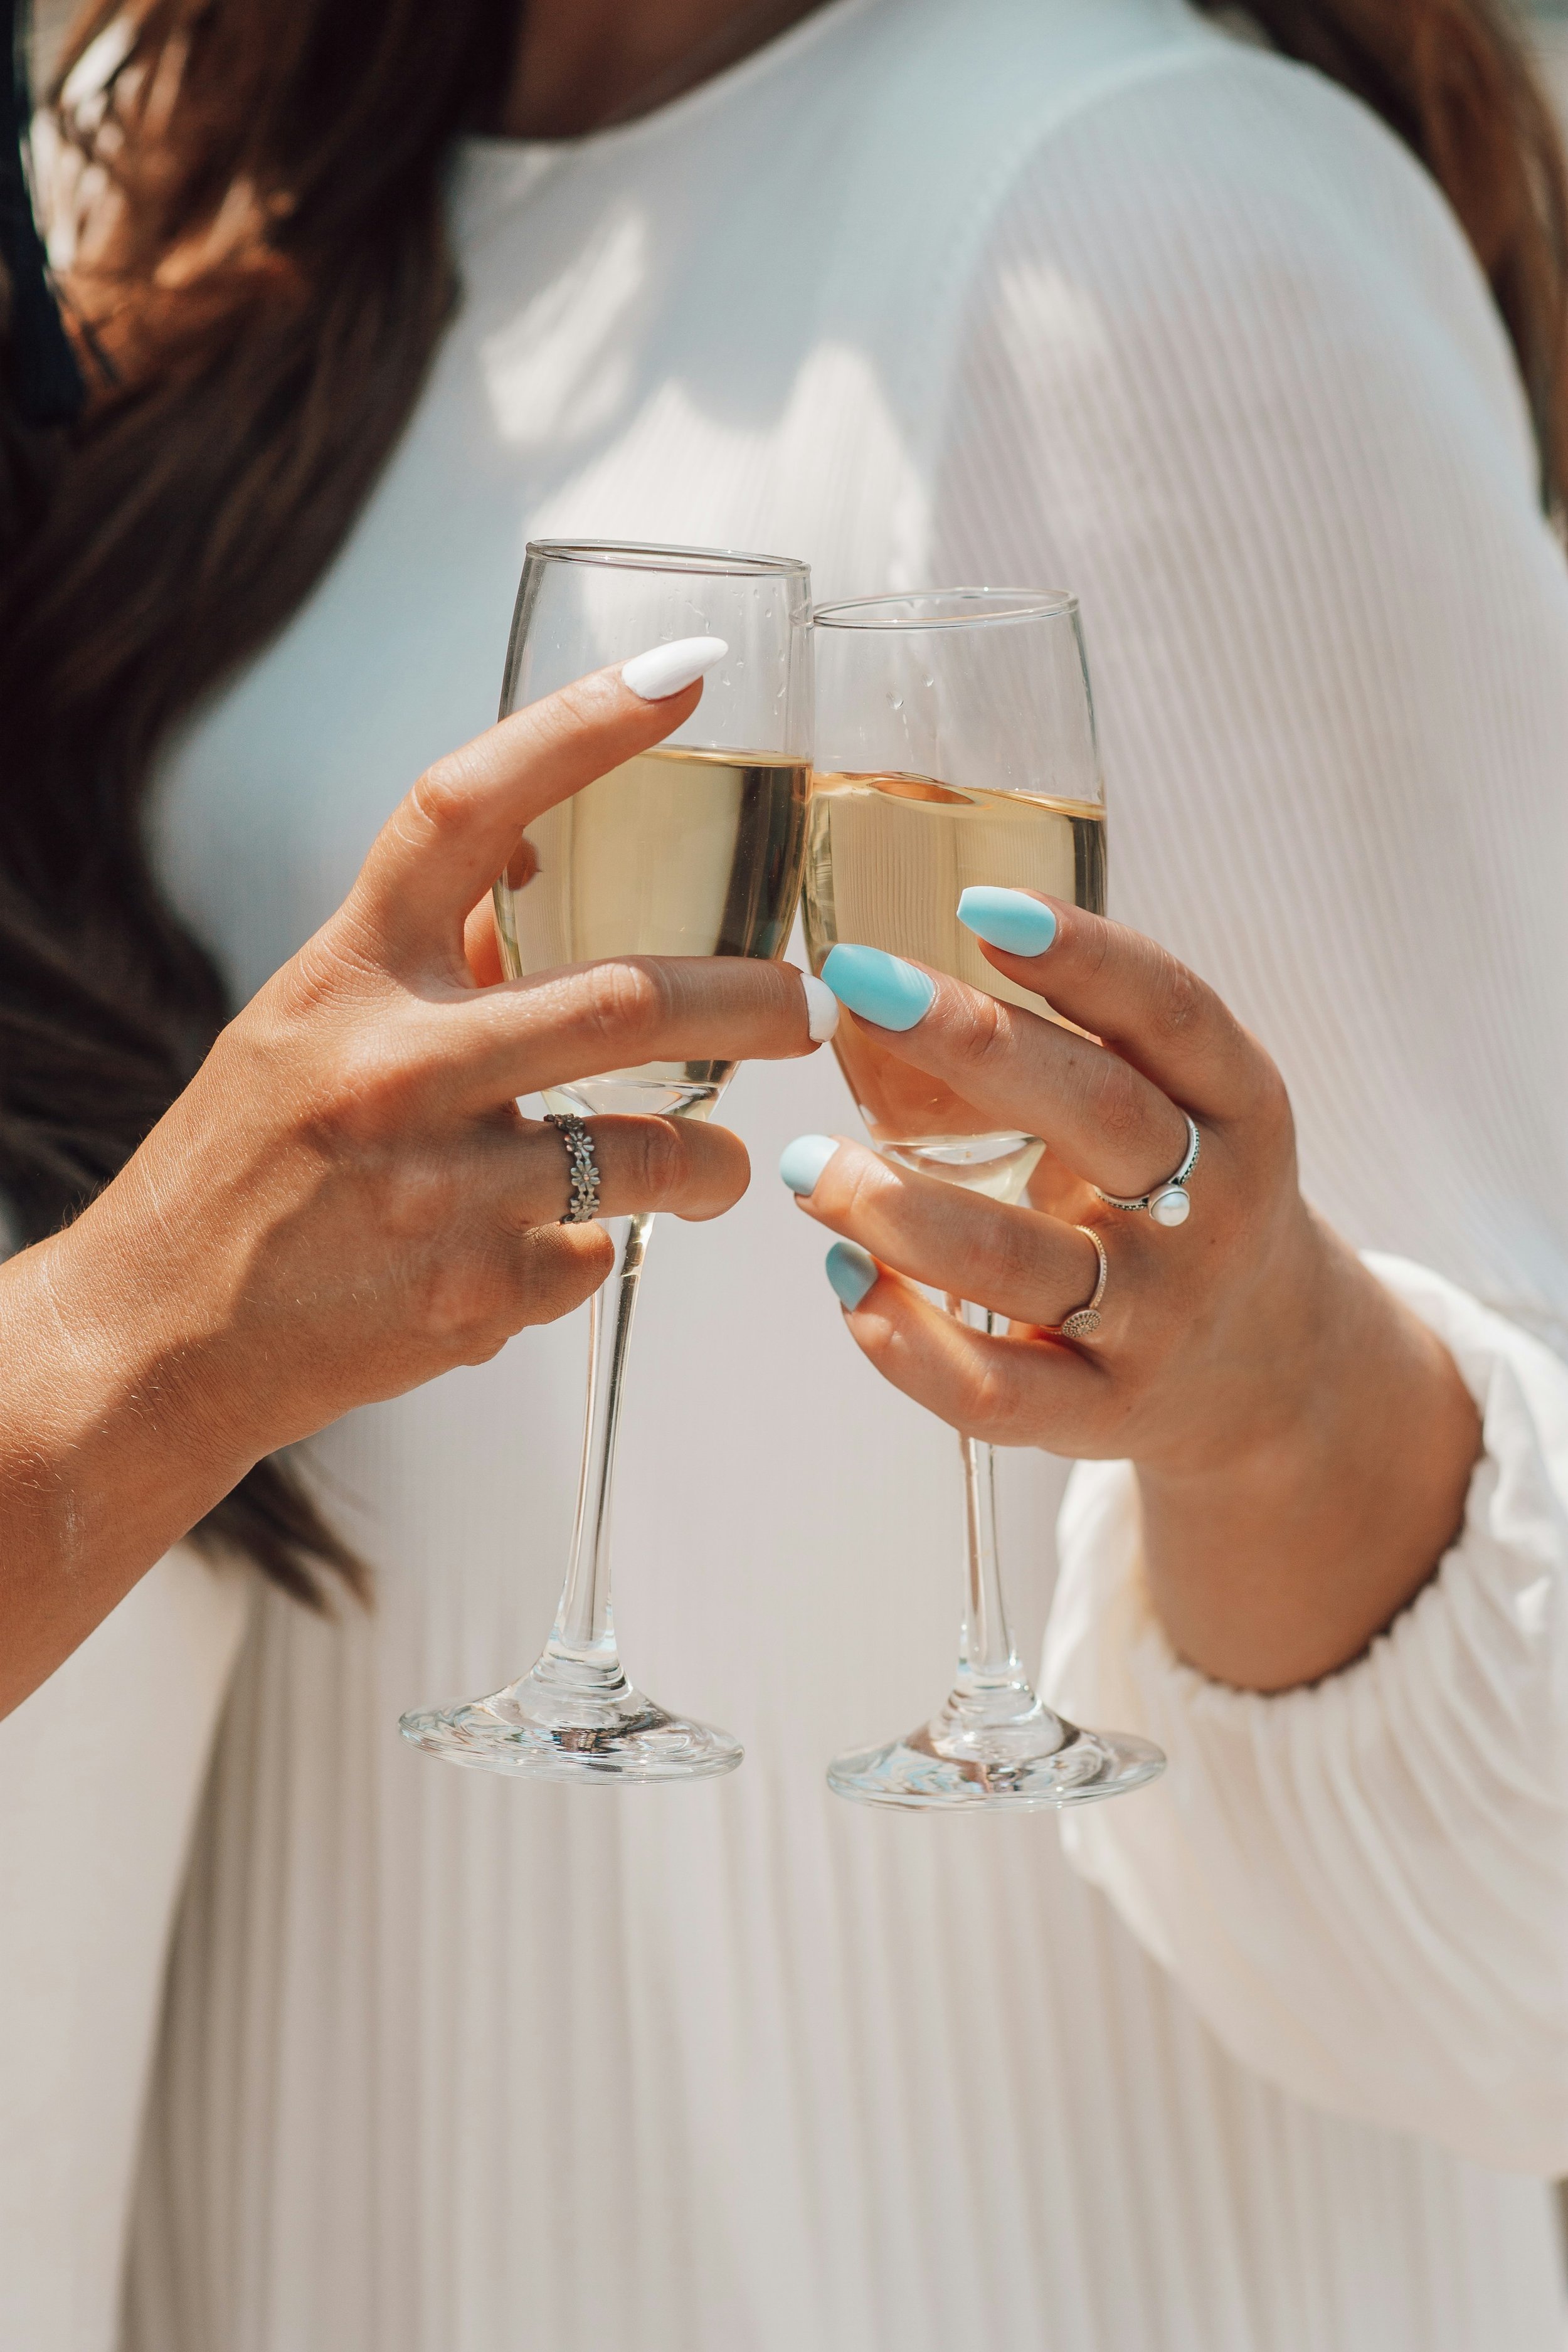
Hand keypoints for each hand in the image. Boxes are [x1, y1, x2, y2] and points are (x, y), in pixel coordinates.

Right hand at [0, 658, 826, 1709]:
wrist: (156, 1336)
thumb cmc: (243, 1169)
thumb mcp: (311, 1027)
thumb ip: (427, 959)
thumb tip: (538, 869)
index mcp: (348, 974)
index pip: (468, 808)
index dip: (582, 729)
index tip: (683, 676)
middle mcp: (391, 1068)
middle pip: (630, 1000)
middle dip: (754, 1002)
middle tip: (810, 1006)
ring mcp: (434, 1191)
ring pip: (651, 1153)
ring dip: (713, 1162)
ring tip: (721, 1167)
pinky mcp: (470, 1300)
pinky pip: (596, 1254)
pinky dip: (596, 1249)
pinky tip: (553, 1251)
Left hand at [782, 893, 1479, 1690]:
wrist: (1269, 1370)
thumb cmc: (1183, 1194)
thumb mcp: (1184, 1105)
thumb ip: (1089, 1037)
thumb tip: (895, 961)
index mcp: (1240, 1109)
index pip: (1174, 1015)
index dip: (1086, 956)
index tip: (981, 902)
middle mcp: (1214, 1212)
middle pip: (1100, 1119)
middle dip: (974, 1046)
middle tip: (857, 985)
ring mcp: (1159, 1322)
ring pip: (1022, 1265)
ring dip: (897, 1211)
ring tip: (805, 1164)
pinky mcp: (1103, 1414)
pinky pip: (995, 1389)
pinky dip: (905, 1341)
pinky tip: (842, 1280)